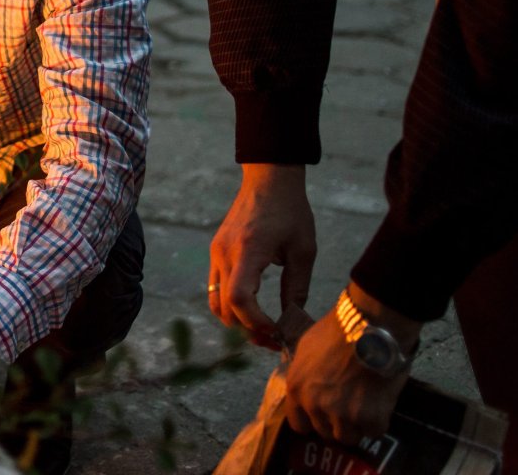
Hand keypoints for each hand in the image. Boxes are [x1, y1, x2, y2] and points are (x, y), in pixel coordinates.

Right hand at [208, 163, 316, 349]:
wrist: (269, 179)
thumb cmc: (291, 211)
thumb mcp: (303, 250)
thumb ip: (296, 287)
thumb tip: (293, 320)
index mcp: (248, 251)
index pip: (238, 298)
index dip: (255, 322)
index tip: (277, 330)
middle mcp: (225, 253)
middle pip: (223, 306)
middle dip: (247, 329)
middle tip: (273, 339)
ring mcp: (216, 252)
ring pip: (215, 300)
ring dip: (236, 319)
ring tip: (262, 328)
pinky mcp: (216, 250)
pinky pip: (216, 286)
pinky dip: (231, 303)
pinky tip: (253, 307)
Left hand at [282, 285, 418, 444]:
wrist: (370, 326)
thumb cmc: (337, 330)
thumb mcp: (306, 348)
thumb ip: (304, 373)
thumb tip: (307, 385)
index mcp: (296, 388)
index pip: (298, 424)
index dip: (312, 421)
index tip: (323, 415)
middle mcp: (315, 406)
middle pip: (324, 432)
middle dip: (335, 422)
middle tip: (349, 407)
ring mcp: (343, 415)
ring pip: (348, 437)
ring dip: (356, 426)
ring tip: (365, 406)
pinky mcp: (370, 419)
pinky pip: (373, 431)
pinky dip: (378, 421)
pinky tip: (379, 403)